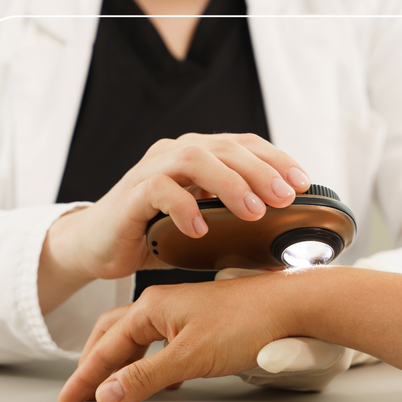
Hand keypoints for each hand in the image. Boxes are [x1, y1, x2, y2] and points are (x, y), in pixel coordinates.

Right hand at [38, 133, 309, 312]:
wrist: (98, 245)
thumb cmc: (155, 234)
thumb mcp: (202, 229)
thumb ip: (232, 230)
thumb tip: (279, 255)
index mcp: (199, 157)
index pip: (243, 145)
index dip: (276, 159)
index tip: (303, 183)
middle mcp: (177, 153)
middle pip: (225, 148)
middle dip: (260, 171)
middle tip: (284, 197)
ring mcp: (153, 170)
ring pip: (195, 160)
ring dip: (229, 184)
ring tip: (252, 212)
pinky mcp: (132, 193)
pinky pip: (159, 190)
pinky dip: (184, 207)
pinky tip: (199, 230)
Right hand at [58, 267, 401, 401]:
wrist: (292, 305)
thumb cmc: (247, 322)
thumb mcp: (190, 356)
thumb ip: (146, 376)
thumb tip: (106, 392)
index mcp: (153, 307)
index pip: (107, 345)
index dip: (86, 374)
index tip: (70, 396)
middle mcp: (164, 304)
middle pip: (115, 333)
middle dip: (94, 362)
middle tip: (79, 390)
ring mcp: (184, 311)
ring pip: (139, 336)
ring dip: (120, 360)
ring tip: (108, 384)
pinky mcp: (201, 320)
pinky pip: (161, 340)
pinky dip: (147, 359)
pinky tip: (157, 376)